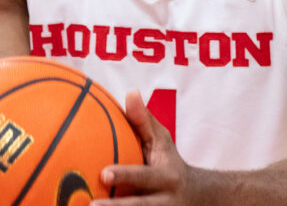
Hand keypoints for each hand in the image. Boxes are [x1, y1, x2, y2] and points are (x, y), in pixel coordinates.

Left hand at [91, 90, 195, 204]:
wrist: (196, 197)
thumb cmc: (168, 161)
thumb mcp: (162, 140)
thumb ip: (144, 121)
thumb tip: (131, 92)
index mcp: (167, 177)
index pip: (144, 176)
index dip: (125, 176)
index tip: (103, 173)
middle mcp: (164, 201)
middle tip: (90, 205)